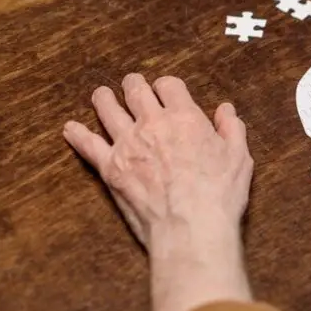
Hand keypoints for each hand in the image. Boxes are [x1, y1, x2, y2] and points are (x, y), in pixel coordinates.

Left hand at [63, 74, 253, 310]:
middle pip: (135, 91)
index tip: (166, 89)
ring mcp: (127, 145)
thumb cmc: (219, 194)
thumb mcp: (239, 157)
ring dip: (104, 99)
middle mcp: (152, 124)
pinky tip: (71, 129)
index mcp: (185, 118)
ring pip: (108, 110)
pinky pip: (88, 145)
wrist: (191, 227)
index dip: (167, 85)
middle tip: (131, 84)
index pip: (169, 86)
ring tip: (101, 95)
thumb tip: (226, 110)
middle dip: (133, 84)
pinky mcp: (111, 168)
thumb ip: (232, 129)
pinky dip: (78, 135)